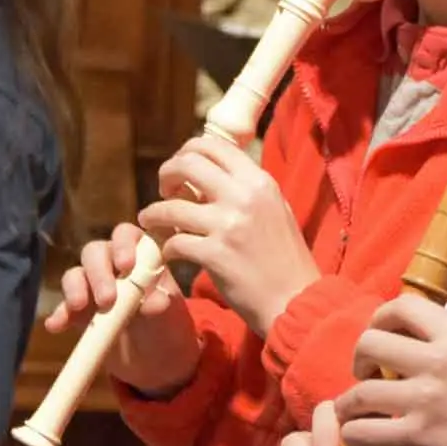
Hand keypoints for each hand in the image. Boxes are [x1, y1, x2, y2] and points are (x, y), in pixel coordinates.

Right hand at [41, 223, 200, 396]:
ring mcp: (92, 289)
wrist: (156, 365)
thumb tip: (152, 303)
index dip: (124, 244)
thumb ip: (162, 306)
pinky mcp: (78, 314)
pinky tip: (56, 324)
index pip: (127, 235)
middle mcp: (112, 266)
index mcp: (140, 257)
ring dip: (75, 287)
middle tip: (106, 299)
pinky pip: (63, 308)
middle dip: (98, 272)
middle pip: (95, 252)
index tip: (126, 264)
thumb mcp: (169, 318)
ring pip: (75, 274)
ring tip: (78, 306)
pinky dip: (59, 314)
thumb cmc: (167, 329)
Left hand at [139, 135, 317, 336]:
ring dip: (154, 213)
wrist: (295, 300)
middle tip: (164, 189)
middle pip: (188, 164)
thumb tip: (213, 173)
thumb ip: (247, 189)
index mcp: (260, 181)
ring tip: (151, 220)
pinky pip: (174, 242)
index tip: (181, 169)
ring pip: (172, 206)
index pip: (214, 145)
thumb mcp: (275, 209)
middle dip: (167, 173)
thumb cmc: (286, 258)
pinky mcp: (215, 255)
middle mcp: (244, 196)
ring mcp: (228, 225)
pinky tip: (169, 252)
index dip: (188, 151)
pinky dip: (165, 247)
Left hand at [335, 295, 446, 445]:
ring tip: (355, 409)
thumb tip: (414, 341)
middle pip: (370, 342)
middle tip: (366, 374)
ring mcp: (424, 400)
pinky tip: (359, 436)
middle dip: (359, 358)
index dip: (380, 318)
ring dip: (349, 402)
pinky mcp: (415, 438)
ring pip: (359, 391)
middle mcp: (437, 361)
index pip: (403, 305)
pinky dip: (353, 434)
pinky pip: (362, 431)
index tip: (379, 334)